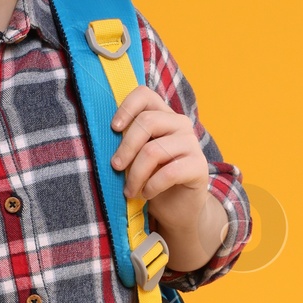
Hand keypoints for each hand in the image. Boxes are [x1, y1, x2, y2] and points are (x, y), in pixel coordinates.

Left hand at [110, 85, 210, 235]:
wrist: (178, 208)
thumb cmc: (152, 179)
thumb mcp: (136, 157)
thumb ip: (128, 142)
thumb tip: (102, 138)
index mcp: (163, 115)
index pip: (145, 95)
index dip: (126, 108)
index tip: (114, 128)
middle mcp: (179, 124)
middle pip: (147, 122)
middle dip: (125, 148)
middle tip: (115, 167)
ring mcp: (192, 143)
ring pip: (153, 150)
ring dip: (135, 175)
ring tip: (129, 190)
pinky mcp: (199, 166)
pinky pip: (169, 172)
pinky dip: (151, 186)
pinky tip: (147, 194)